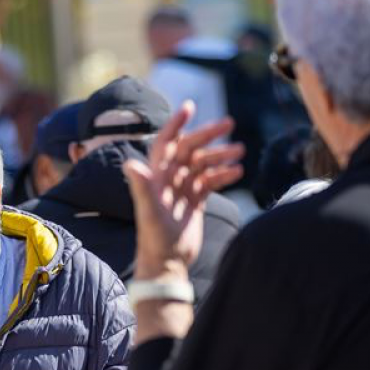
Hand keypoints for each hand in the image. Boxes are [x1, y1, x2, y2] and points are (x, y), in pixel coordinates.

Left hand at [123, 101, 243, 277]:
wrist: (167, 263)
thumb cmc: (154, 239)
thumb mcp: (149, 212)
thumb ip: (142, 187)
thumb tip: (129, 163)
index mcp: (155, 176)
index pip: (166, 142)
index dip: (176, 124)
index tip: (190, 106)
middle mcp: (168, 179)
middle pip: (190, 149)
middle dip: (208, 135)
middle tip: (230, 123)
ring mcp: (182, 189)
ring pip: (203, 164)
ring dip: (221, 155)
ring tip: (241, 151)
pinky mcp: (194, 202)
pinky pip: (210, 181)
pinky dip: (223, 175)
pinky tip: (238, 171)